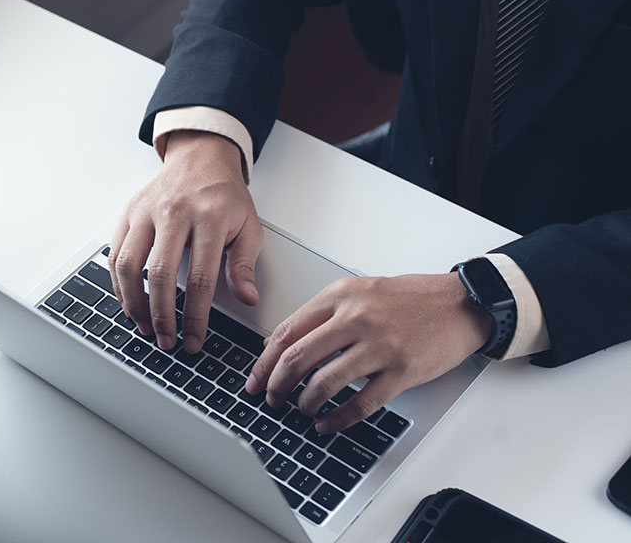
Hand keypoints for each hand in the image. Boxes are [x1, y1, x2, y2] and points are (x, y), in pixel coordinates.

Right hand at [109, 130, 262, 352]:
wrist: (200, 158)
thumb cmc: (224, 194)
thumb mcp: (248, 226)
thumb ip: (244, 264)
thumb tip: (248, 298)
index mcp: (209, 217)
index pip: (200, 278)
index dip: (195, 315)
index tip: (194, 338)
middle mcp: (174, 213)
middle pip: (159, 275)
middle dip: (161, 316)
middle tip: (167, 340)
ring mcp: (146, 212)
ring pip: (128, 265)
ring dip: (134, 303)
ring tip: (144, 326)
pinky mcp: (129, 214)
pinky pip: (115, 254)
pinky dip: (119, 284)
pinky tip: (129, 302)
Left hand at [244, 273, 492, 433]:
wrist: (461, 304)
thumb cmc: (410, 299)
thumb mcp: (359, 292)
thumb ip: (323, 315)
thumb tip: (284, 345)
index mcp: (340, 296)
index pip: (286, 331)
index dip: (264, 362)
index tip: (255, 379)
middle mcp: (356, 318)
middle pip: (297, 358)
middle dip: (276, 385)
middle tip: (271, 399)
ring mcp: (379, 345)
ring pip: (324, 382)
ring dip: (305, 402)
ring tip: (301, 409)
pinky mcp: (401, 371)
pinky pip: (360, 403)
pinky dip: (337, 418)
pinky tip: (326, 423)